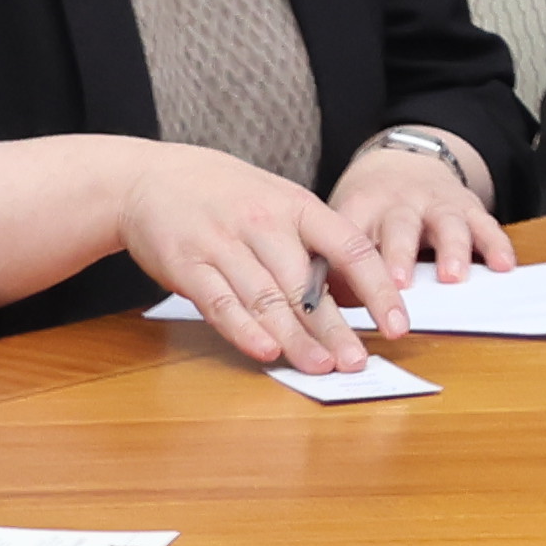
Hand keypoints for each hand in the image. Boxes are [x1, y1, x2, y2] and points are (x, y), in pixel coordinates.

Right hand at [99, 139, 408, 372]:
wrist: (149, 178)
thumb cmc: (224, 195)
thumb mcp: (276, 200)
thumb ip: (310, 242)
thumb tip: (353, 294)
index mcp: (296, 205)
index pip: (349, 248)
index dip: (377, 288)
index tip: (396, 324)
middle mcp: (264, 223)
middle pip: (306, 284)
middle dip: (334, 328)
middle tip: (356, 361)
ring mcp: (224, 244)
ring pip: (267, 299)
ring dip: (295, 338)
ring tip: (320, 367)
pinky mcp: (188, 265)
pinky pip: (221, 303)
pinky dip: (244, 330)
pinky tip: (266, 351)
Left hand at [327, 130, 521, 287]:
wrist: (406, 162)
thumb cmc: (370, 209)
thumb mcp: (345, 224)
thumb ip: (332, 265)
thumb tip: (316, 317)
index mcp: (362, 207)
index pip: (351, 236)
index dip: (346, 267)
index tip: (343, 300)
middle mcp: (401, 202)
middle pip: (400, 226)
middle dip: (400, 256)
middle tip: (400, 285)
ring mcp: (438, 203)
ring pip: (446, 223)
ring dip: (450, 250)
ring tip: (452, 278)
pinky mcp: (469, 207)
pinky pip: (486, 224)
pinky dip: (495, 245)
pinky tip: (502, 266)